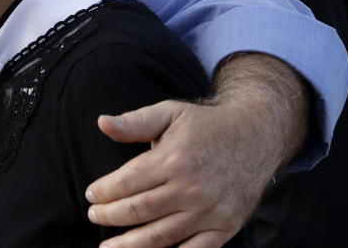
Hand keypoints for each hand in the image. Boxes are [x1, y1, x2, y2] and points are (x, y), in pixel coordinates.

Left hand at [84, 54, 309, 247]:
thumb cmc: (206, 124)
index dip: (104, 191)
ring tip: (110, 247)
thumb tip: (102, 123)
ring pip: (161, 237)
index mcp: (174, 159)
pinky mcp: (226, 226)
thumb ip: (134, 121)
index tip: (90, 194)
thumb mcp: (169, 112)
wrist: (257, 136)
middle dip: (110, 216)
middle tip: (94, 216)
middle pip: (139, 211)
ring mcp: (210, 211)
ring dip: (131, 245)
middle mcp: (191, 188)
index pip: (127, 183)